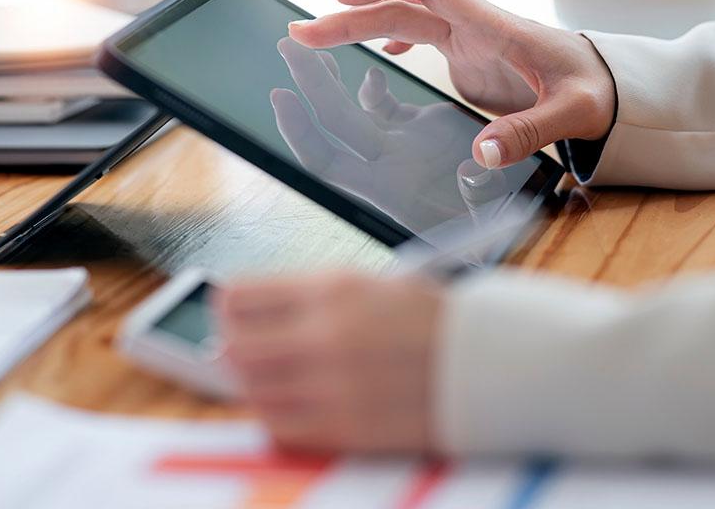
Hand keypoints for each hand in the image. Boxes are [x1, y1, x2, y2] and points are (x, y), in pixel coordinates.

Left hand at [216, 272, 442, 452]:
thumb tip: (260, 314)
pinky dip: (274, 414)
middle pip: (234, 345)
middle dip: (230, 345)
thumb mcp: (369, 285)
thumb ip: (310, 298)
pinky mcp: (347, 427)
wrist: (488, 359)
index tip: (228, 312)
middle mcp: (324, 333)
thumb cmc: (432, 318)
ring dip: (251, 382)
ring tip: (268, 375)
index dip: (226, 304)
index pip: (240, 295)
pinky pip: (279, 425)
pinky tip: (290, 402)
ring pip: (250, 389)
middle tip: (239, 347)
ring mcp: (332, 384)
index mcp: (330, 287)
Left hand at [272, 38, 507, 236]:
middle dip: (309, 84)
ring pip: (351, 111)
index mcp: (392, 188)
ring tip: (309, 49)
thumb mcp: (496, 211)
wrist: (511, 215)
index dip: (300, 132)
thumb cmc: (500, 222)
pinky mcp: (420, 131)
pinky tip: (371, 72)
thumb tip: (468, 172)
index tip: (282, 96)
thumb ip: (482, 195)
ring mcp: (400, 147)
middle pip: (334, 123)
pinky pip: (382, 108)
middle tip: (287, 46)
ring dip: (329, 82)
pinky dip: (372, 88)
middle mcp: (388, 166)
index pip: (328, 161)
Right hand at [289, 0, 615, 168]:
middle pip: (402, 5)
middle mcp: (475, 26)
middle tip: (302, 32)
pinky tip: (377, 57)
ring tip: (317, 38)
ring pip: (403, 19)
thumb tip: (482, 152)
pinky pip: (420, 35)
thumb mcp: (574, 114)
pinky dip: (391, 40)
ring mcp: (469, 39)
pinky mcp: (468, 55)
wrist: (612, 83)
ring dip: (360, 25)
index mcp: (494, 27)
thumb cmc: (597, 91)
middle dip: (350, 13)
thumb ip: (531, 130)